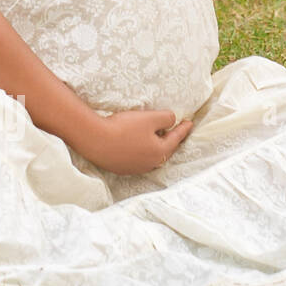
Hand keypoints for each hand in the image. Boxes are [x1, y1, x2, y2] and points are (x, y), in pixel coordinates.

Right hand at [73, 110, 193, 175]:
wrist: (95, 140)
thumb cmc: (124, 128)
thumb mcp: (150, 118)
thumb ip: (166, 118)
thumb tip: (172, 121)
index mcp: (159, 152)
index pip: (176, 138)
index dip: (183, 129)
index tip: (190, 122)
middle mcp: (149, 164)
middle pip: (164, 150)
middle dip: (170, 140)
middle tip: (174, 131)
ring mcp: (134, 168)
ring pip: (150, 156)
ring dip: (153, 147)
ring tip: (155, 138)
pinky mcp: (120, 168)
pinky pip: (136, 159)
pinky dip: (140, 151)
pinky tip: (135, 145)